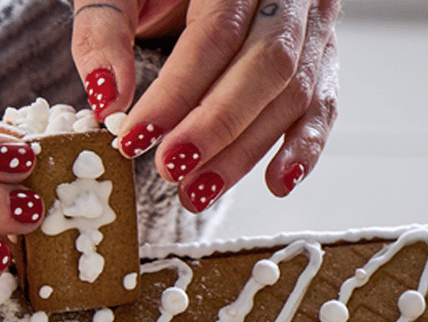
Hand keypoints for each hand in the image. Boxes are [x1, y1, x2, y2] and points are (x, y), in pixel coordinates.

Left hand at [70, 0, 338, 212]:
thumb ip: (104, 29)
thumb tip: (105, 98)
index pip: (215, 34)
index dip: (176, 93)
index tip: (136, 138)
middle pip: (266, 67)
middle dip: (216, 128)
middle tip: (172, 170)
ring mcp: (311, 24)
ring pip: (293, 94)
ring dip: (246, 152)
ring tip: (199, 190)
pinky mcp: (321, 56)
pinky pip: (322, 106)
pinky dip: (303, 149)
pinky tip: (276, 182)